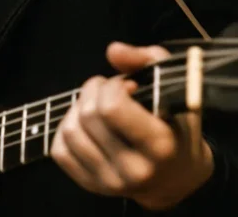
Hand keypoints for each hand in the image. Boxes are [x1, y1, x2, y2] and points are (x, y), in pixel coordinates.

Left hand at [51, 42, 213, 210]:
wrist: (177, 175)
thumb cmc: (177, 123)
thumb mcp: (175, 86)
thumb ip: (147, 60)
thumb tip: (113, 51)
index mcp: (160, 146)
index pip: (111, 108)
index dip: (113, 86)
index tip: (128, 86)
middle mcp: (134, 170)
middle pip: (89, 115)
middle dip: (95, 90)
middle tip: (110, 90)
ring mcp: (111, 183)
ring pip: (69, 131)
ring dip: (78, 107)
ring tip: (97, 105)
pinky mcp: (92, 186)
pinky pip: (59, 151)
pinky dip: (67, 129)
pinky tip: (86, 124)